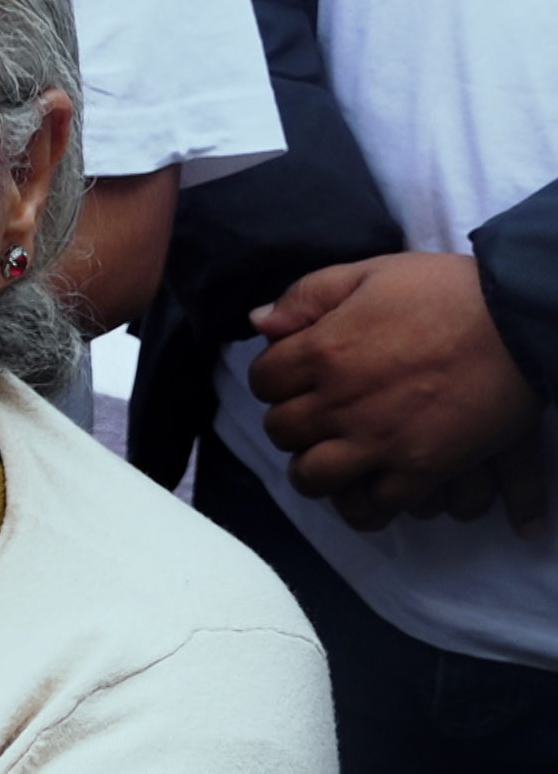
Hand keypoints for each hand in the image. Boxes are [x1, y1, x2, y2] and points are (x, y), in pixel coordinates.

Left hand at [249, 252, 546, 535]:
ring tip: (333, 458)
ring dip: (315, 470)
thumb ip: (306, 296)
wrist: (520, 320)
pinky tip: (370, 486)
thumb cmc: (446, 291)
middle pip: (281, 431)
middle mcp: (340, 400)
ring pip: (313, 477)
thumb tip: (258, 321)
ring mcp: (378, 440)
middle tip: (317, 417)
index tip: (296, 377)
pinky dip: (363, 504)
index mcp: (323, 350)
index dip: (274, 379)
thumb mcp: (368, 273)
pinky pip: (371, 506)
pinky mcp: (419, 469)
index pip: (262, 381)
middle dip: (292, 424)